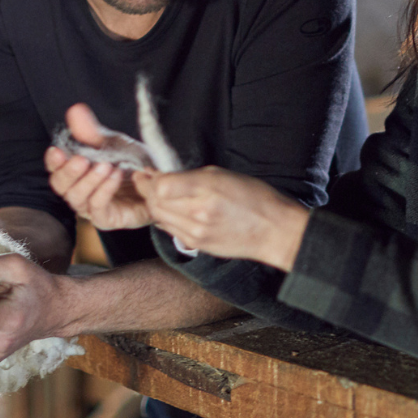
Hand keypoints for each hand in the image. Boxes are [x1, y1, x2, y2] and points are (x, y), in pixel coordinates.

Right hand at [45, 103, 152, 229]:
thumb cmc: (131, 164)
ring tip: (106, 166)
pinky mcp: (106, 219)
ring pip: (76, 198)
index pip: (55, 169)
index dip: (53, 161)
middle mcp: (79, 190)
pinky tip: (115, 176)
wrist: (159, 182)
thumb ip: (92, 131)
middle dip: (69, 172)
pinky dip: (104, 191)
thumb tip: (75, 110)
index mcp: (76, 172)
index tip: (57, 151)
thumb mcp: (112, 143)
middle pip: (60, 186)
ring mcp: (91, 207)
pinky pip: (98, 209)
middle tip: (82, 159)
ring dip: (89, 181)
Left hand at [134, 167, 309, 271]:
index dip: (150, 178)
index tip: (148, 171)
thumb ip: (192, 176)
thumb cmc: (254, 196)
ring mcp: (196, 233)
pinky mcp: (197, 245)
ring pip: (159, 218)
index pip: (162, 186)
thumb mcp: (223, 174)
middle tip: (144, 179)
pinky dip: (165, 218)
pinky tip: (170, 209)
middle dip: (146, 190)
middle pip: (156, 203)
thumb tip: (164, 176)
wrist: (274, 230)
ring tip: (155, 193)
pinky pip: (170, 230)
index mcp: (207, 190)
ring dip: (154, 204)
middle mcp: (198, 213)